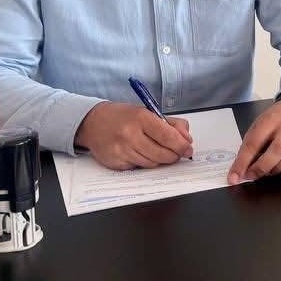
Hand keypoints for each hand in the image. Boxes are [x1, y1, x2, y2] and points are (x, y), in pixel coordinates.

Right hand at [74, 101, 193, 169]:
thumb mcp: (148, 112)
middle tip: (177, 153)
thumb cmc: (123, 117)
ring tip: (155, 150)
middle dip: (174, 155)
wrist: (93, 123)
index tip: (188, 149)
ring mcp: (121, 150)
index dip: (182, 146)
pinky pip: (138, 168)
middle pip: (162, 154)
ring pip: (152, 163)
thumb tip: (187, 139)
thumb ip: (171, 124)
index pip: (168, 137)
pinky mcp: (115, 163)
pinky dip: (144, 163)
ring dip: (159, 159)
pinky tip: (139, 153)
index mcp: (141, 118)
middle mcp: (130, 134)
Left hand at [227, 99, 280, 183]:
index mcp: (271, 120)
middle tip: (251, 176)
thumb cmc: (275, 119)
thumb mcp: (259, 125)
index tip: (234, 176)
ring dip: (277, 169)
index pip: (254, 142)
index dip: (243, 161)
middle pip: (277, 151)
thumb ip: (251, 145)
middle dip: (261, 168)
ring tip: (268, 171)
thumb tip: (240, 169)